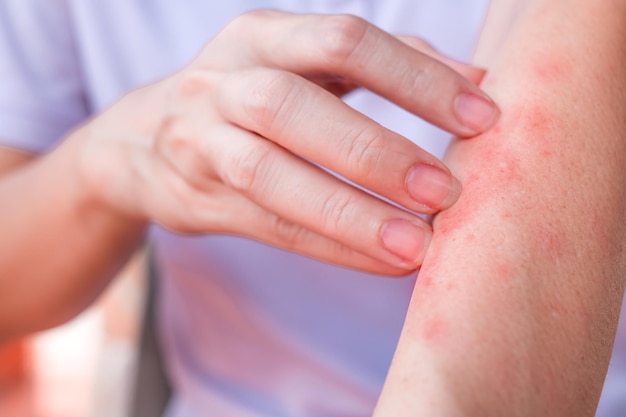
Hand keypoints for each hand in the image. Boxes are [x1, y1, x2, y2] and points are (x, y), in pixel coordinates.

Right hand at [76, 10, 498, 274]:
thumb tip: (476, 81)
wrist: (142, 139)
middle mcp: (223, 80)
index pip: (342, 41)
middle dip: (375, 150)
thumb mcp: (302, 64)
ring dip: (349, 211)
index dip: (414, 78)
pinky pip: (268, 224)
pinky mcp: (194, 195)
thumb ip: (382, 66)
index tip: (482, 117)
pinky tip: (382, 260)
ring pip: (270, 174)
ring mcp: (199, 139)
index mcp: (262, 36)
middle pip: (294, 106)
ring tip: (416, 244)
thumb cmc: (249, 95)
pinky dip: (330, 245)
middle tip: (444, 191)